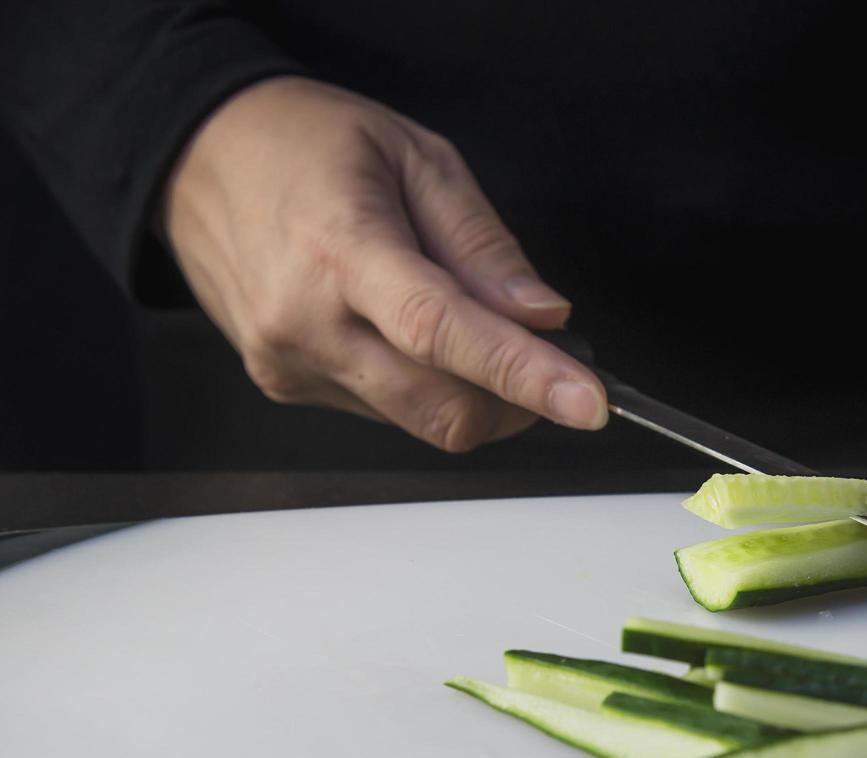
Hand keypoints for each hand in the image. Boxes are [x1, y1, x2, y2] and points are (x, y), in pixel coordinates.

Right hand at [161, 77, 606, 450]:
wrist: (196, 155)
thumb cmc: (303, 143)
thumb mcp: (417, 157)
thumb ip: (484, 245)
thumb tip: (543, 317)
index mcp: (341, 249)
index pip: (444, 333)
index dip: (525, 376)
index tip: (587, 404)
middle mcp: (306, 321)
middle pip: (442, 407)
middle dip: (517, 401)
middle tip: (548, 360)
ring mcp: (289, 362)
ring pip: (419, 421)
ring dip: (472, 393)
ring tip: (463, 321)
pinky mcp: (285, 385)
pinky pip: (385, 412)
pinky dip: (424, 384)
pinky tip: (405, 330)